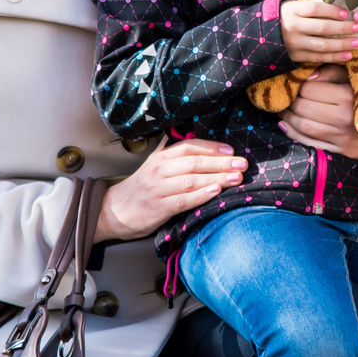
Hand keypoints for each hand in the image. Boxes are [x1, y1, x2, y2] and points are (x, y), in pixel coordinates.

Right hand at [96, 138, 246, 241]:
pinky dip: (201, 196)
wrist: (115, 211)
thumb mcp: (155, 166)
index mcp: (160, 157)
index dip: (212, 147)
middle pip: (194, 162)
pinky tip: (215, 192)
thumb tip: (204, 146)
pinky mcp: (158, 208)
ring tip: (236, 178)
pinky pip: (183, 200)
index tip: (232, 151)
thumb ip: (175, 157)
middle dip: (221, 163)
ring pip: (191, 180)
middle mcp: (159, 169)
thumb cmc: (142, 188)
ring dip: (217, 178)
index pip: (189, 146)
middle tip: (242, 164)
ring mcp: (157, 189)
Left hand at [278, 67, 357, 159]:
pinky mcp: (342, 151)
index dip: (299, 85)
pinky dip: (294, 134)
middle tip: (286, 96)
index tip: (296, 82)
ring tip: (284, 109)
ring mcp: (342, 138)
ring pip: (303, 127)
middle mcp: (344, 119)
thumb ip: (334, 73)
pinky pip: (311, 143)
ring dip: (288, 117)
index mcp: (349, 97)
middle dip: (291, 101)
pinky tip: (286, 125)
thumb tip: (308, 76)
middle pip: (303, 108)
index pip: (310, 90)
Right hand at [280, 0, 357, 62]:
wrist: (264, 36)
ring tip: (357, 43)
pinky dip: (334, 57)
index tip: (347, 14)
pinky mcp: (296, 56)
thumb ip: (312, 9)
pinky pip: (318, 57)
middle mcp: (292, 26)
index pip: (316, 8)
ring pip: (322, 45)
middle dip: (343, 29)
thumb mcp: (294, 7)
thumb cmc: (286, 18)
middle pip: (322, 27)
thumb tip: (341, 12)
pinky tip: (347, 55)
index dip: (333, 11)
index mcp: (292, 10)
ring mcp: (294, 43)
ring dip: (342, 45)